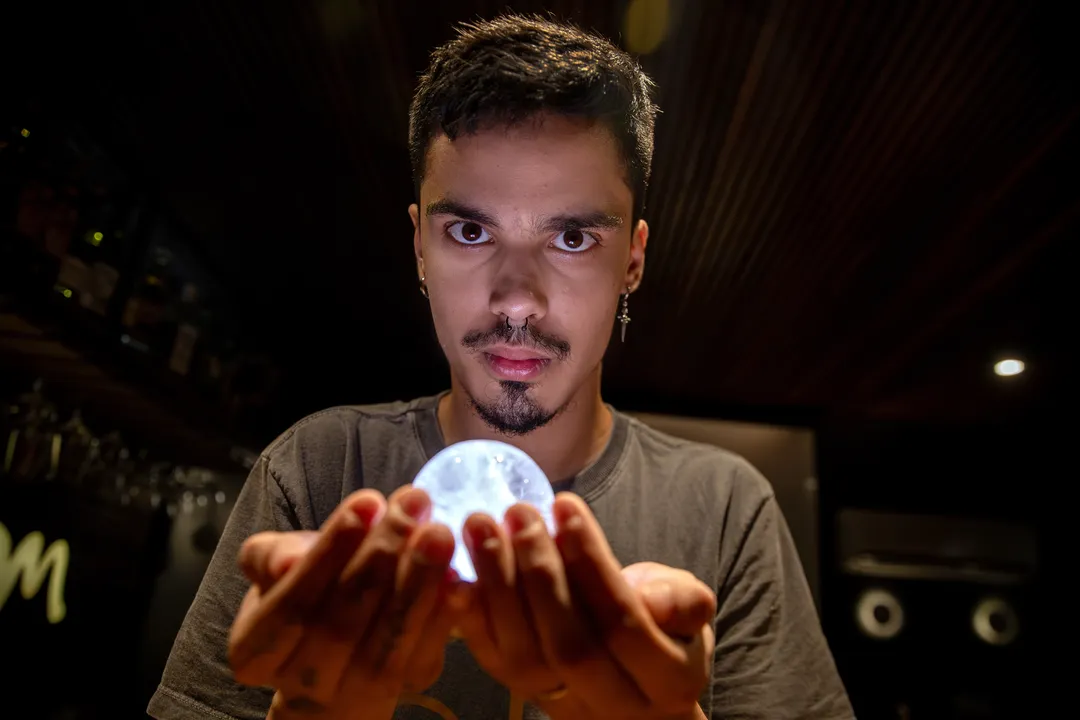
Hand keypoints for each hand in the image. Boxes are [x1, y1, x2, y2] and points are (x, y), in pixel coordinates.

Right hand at [228, 486, 465, 719]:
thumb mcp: (276, 563)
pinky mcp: (405, 686)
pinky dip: (444, 614)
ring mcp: (356, 693)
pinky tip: (459, 577)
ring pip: (387, 642)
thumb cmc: (306, 587)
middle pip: (341, 622)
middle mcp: (302, 684)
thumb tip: (288, 560)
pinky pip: (426, 652)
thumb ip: (270, 555)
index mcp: (256, 652)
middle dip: (382, 556)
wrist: (336, 646)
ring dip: (418, 582)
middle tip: (413, 503)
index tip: (366, 501)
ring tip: (439, 530)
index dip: (328, 553)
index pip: (290, 603)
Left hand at [457, 493, 714, 719]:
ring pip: (524, 657)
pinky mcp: (524, 695)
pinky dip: (472, 617)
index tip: (565, 506)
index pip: (624, 623)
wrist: (636, 686)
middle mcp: (615, 706)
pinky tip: (458, 572)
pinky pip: (493, 662)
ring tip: (481, 526)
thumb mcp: (690, 610)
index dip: (592, 564)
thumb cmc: (664, 629)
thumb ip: (681, 600)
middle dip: (539, 572)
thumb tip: (650, 596)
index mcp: (668, 681)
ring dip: (497, 587)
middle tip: (517, 511)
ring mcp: (564, 705)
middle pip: (569, 645)